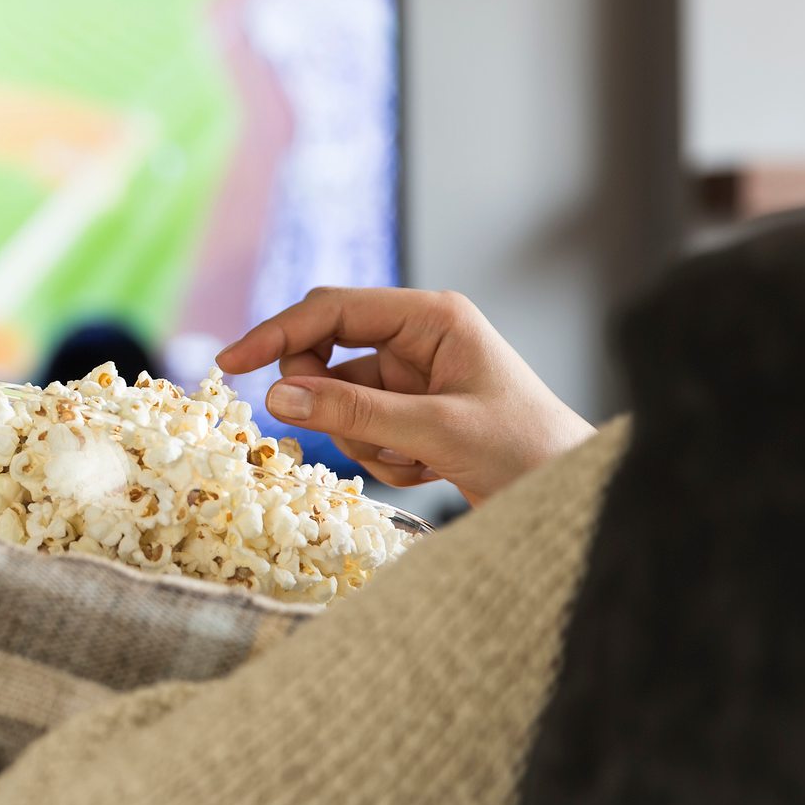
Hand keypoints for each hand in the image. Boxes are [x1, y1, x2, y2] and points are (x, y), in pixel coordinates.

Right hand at [218, 288, 594, 505]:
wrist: (572, 494)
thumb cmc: (527, 450)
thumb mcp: (437, 431)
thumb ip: (355, 413)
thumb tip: (277, 397)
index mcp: (432, 317)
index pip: (333, 310)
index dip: (278, 333)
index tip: (231, 363)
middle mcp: (418, 339)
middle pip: (327, 357)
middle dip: (333, 406)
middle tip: (363, 439)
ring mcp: (412, 379)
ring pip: (340, 405)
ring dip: (366, 444)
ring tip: (420, 464)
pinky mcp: (411, 416)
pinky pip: (362, 434)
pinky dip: (383, 461)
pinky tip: (429, 472)